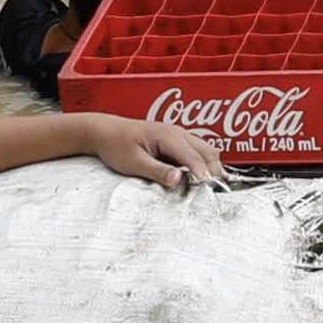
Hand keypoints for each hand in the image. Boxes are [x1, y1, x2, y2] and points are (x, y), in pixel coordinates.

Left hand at [81, 115, 230, 194]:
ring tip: (213, 184)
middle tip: (217, 190)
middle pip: (207, 151)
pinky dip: (204, 162)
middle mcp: (176, 132)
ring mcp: (177, 134)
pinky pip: (197, 149)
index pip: (193, 156)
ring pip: (205, 149)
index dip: (203, 173)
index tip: (210, 187)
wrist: (105, 132)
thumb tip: (177, 179)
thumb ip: (156, 171)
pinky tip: (202, 175)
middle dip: (214, 170)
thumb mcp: (133, 162)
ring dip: (211, 165)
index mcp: (167, 136)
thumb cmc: (116, 144)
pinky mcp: (175, 140)